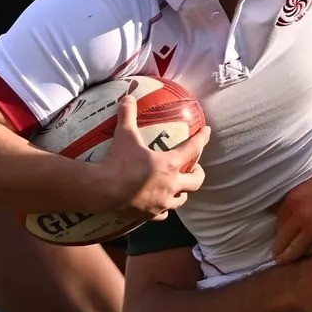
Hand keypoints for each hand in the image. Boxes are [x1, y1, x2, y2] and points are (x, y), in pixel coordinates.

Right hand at [95, 94, 209, 215]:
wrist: (104, 190)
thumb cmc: (118, 162)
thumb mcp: (124, 135)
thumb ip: (127, 115)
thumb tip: (128, 96)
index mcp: (169, 164)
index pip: (193, 149)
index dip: (202, 138)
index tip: (207, 132)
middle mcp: (171, 184)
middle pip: (195, 182)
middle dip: (198, 174)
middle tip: (195, 169)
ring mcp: (162, 202)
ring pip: (181, 200)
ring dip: (182, 193)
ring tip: (179, 188)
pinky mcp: (150, 214)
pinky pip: (163, 214)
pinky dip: (163, 209)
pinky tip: (160, 206)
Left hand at [272, 159, 311, 262]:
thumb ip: (298, 200)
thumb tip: (278, 208)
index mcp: (294, 199)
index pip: (279, 225)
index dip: (280, 237)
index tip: (280, 246)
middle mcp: (301, 213)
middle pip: (284, 241)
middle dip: (282, 253)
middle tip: (280, 261)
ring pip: (301, 249)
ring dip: (299, 255)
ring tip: (296, 262)